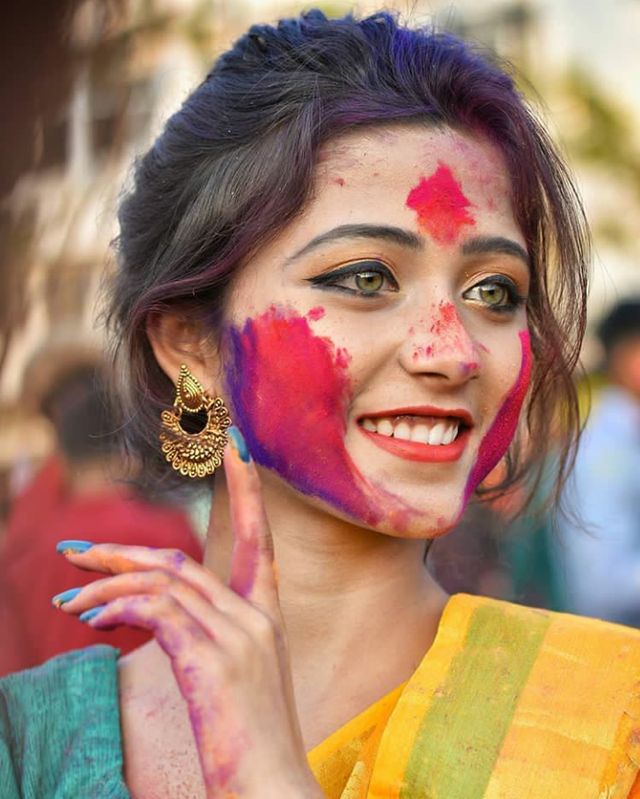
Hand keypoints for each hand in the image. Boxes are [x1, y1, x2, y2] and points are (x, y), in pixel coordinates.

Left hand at [54, 427, 322, 798]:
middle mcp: (258, 617)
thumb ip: (213, 638)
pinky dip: (117, 608)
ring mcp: (239, 637)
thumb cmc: (253, 744)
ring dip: (107, 585)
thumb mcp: (238, 680)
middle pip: (183, 561)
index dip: (248, 489)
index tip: (235, 448)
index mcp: (268, 617)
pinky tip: (91, 621)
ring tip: (66, 602)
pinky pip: (157, 613)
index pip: (262, 536)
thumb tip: (166, 617)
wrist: (274, 794)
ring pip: (165, 582)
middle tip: (73, 550)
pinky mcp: (214, 661)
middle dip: (123, 551)